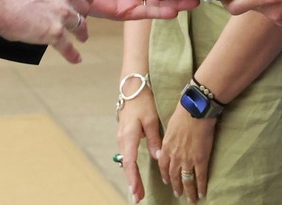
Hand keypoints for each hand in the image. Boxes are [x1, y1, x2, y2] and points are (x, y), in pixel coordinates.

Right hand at [0, 0, 93, 63]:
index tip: (85, 1)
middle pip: (84, 8)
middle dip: (82, 14)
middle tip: (79, 20)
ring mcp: (62, 15)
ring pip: (79, 26)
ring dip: (81, 34)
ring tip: (81, 38)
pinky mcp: (53, 33)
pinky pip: (68, 47)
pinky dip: (72, 55)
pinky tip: (76, 59)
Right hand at [115, 87, 160, 202]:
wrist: (132, 88)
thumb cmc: (143, 102)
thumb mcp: (151, 120)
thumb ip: (154, 139)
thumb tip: (158, 157)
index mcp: (129, 136)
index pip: (130, 162)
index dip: (133, 178)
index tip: (137, 192)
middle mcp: (123, 139)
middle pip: (127, 165)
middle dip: (132, 182)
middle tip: (138, 198)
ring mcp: (122, 138)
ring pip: (126, 161)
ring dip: (132, 176)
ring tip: (138, 191)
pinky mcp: (125, 136)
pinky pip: (127, 155)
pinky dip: (131, 167)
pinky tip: (135, 175)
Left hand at [159, 103, 214, 202]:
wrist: (195, 111)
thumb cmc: (182, 114)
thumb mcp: (170, 127)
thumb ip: (168, 140)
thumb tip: (166, 147)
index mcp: (166, 147)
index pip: (163, 166)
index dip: (165, 176)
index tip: (167, 181)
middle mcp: (175, 156)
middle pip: (174, 176)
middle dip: (176, 187)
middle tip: (178, 194)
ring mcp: (188, 160)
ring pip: (186, 180)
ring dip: (188, 191)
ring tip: (191, 199)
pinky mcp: (201, 160)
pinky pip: (200, 177)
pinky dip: (201, 187)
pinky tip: (202, 193)